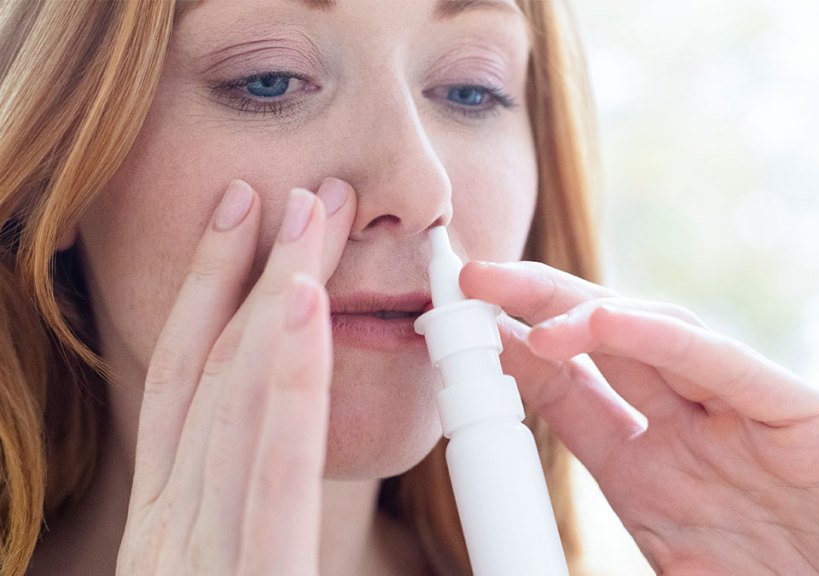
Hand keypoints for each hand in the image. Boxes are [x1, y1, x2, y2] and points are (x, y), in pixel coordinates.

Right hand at [117, 179, 355, 574]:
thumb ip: (248, 524)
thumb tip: (279, 466)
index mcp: (167, 526)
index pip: (180, 385)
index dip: (202, 289)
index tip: (238, 215)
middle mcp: (174, 527)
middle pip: (212, 371)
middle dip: (250, 270)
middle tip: (299, 190)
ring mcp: (198, 555)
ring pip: (236, 397)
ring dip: (274, 293)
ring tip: (309, 210)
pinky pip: (276, 471)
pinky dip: (290, 383)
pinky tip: (308, 305)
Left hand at [461, 261, 818, 575]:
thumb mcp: (661, 555)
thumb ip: (592, 524)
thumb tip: (505, 528)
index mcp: (646, 471)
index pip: (566, 392)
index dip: (510, 354)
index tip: (453, 326)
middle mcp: (690, 430)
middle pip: (603, 345)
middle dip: (536, 305)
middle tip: (473, 278)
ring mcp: (745, 418)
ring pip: (657, 336)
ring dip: (584, 310)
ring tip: (517, 299)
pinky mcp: (806, 419)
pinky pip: (724, 368)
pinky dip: (665, 339)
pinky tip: (605, 322)